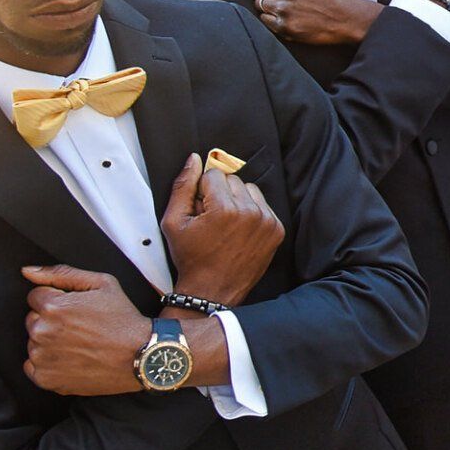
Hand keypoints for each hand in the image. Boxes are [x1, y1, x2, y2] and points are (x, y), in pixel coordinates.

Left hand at [21, 265, 147, 395]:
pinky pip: (34, 366)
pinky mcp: (45, 378)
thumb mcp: (102, 284)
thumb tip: (28, 271)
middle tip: (81, 327)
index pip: (36, 297)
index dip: (58, 300)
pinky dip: (48, 364)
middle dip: (52, 321)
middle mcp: (43, 332)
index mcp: (53, 307)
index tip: (76, 310)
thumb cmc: (123, 320)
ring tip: (80, 344)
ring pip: (34, 343)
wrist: (141, 356)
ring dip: (50, 342)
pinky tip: (72, 359)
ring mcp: (42, 357)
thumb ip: (61, 273)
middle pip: (33, 320)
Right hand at [163, 153, 284, 304]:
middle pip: (233, 180)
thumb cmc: (191, 258)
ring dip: (237, 200)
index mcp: (225, 209)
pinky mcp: (277, 230)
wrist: (212, 290)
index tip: (199, 210)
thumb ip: (182, 186)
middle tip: (211, 219)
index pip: (214, 175)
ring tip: (225, 224)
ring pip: (250, 190)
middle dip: (220, 194)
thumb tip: (194, 159)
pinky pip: (263, 205)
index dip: (202, 190)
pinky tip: (239, 230)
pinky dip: (251, 212)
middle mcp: (251, 212)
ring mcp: (267, 222)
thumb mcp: (173, 221)